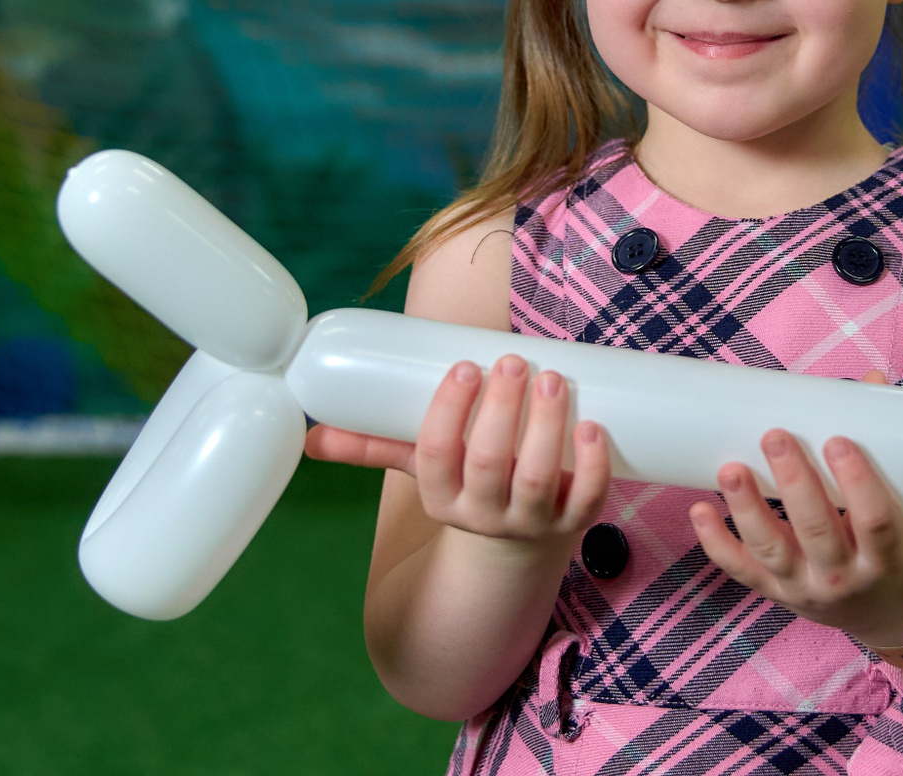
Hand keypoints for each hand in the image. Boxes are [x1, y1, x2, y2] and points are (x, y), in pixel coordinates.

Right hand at [305, 355, 610, 542]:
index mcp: (442, 498)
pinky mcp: (574, 523)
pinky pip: (588, 500)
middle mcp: (485, 516)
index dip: (449, 411)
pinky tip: (594, 427)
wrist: (518, 541)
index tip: (465, 365)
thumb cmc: (466, 480)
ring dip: (547, 427)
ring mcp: (532, 523)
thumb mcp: (421, 466)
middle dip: (501, 410)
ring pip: (540, 479)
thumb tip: (309, 438)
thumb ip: (373, 444)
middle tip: (513, 361)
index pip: (436, 456)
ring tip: (553, 378)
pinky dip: (594, 465)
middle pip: (490, 463)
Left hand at [689, 420, 902, 651]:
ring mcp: (805, 588)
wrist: (889, 611)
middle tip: (776, 437)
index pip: (874, 521)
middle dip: (794, 483)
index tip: (838, 441)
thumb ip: (888, 449)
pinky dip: (716, 543)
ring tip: (730, 469)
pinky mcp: (776, 594)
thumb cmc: (899, 550)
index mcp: (886, 558)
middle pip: (817, 531)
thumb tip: (871, 380)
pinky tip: (700, 510)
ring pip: (772, 551)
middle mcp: (844, 578)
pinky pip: (741, 570)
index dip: (857, 482)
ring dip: (747, 509)